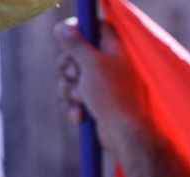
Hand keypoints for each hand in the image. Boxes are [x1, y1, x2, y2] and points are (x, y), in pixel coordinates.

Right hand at [54, 18, 151, 155]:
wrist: (125, 137)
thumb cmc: (114, 98)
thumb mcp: (93, 64)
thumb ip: (77, 43)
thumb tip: (64, 27)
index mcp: (115, 50)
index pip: (96, 26)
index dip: (79, 29)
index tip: (67, 37)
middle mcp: (110, 65)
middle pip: (73, 53)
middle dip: (67, 67)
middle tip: (76, 76)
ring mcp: (102, 85)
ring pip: (70, 78)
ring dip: (69, 90)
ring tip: (83, 100)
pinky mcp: (95, 103)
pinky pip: (73, 98)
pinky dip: (73, 106)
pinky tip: (81, 116)